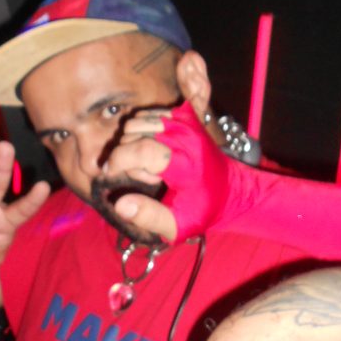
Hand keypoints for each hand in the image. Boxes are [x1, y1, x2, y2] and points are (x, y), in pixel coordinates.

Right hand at [106, 103, 228, 241]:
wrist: (231, 190)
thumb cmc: (203, 210)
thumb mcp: (177, 225)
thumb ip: (148, 217)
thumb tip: (120, 205)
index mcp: (182, 162)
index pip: (139, 149)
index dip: (117, 161)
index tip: (109, 174)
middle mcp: (184, 135)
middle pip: (132, 134)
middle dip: (128, 157)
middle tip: (149, 177)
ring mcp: (184, 121)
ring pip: (136, 122)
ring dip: (133, 142)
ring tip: (152, 163)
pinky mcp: (184, 115)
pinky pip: (147, 114)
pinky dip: (141, 129)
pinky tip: (153, 148)